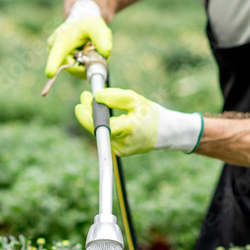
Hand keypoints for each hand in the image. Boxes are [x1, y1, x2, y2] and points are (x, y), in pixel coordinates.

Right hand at [45, 0, 112, 78]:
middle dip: (87, 65)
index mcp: (61, 39)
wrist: (81, 24)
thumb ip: (103, 37)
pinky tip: (86, 56)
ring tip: (89, 51)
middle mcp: (54, 49)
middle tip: (97, 55)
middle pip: (72, 68)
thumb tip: (105, 53)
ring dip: (87, 65)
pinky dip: (84, 66)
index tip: (49, 73)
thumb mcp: (97, 26)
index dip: (53, 64)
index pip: (57, 53)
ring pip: (75, 70)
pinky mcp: (61, 63)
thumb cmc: (87, 24)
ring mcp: (56, 58)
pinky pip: (75, 70)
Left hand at [75, 88, 203, 156]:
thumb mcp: (135, 100)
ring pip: (102, 132)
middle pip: (98, 128)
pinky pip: (107, 136)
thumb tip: (96, 97)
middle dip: (90, 112)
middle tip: (86, 97)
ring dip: (97, 118)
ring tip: (96, 103)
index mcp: (126, 130)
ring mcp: (120, 150)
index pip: (99, 124)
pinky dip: (105, 125)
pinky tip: (105, 115)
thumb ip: (114, 97)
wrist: (168, 133)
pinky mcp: (120, 151)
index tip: (82, 100)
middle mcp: (121, 144)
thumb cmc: (153, 115)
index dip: (86, 114)